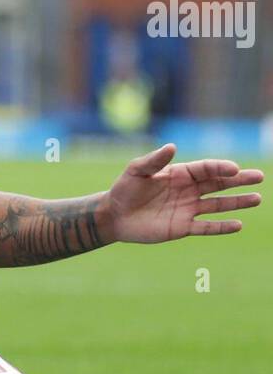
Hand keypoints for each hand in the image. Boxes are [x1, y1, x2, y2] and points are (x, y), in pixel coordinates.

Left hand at [98, 143, 263, 244]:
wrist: (114, 216)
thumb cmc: (124, 189)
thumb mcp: (136, 171)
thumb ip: (154, 160)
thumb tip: (173, 146)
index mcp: (179, 174)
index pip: (206, 168)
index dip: (220, 168)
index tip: (234, 169)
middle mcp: (188, 190)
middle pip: (218, 184)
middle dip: (239, 180)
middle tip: (259, 177)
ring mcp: (187, 209)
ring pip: (217, 205)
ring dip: (237, 202)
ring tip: (257, 199)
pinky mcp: (182, 227)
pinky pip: (206, 227)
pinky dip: (221, 227)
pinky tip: (238, 225)